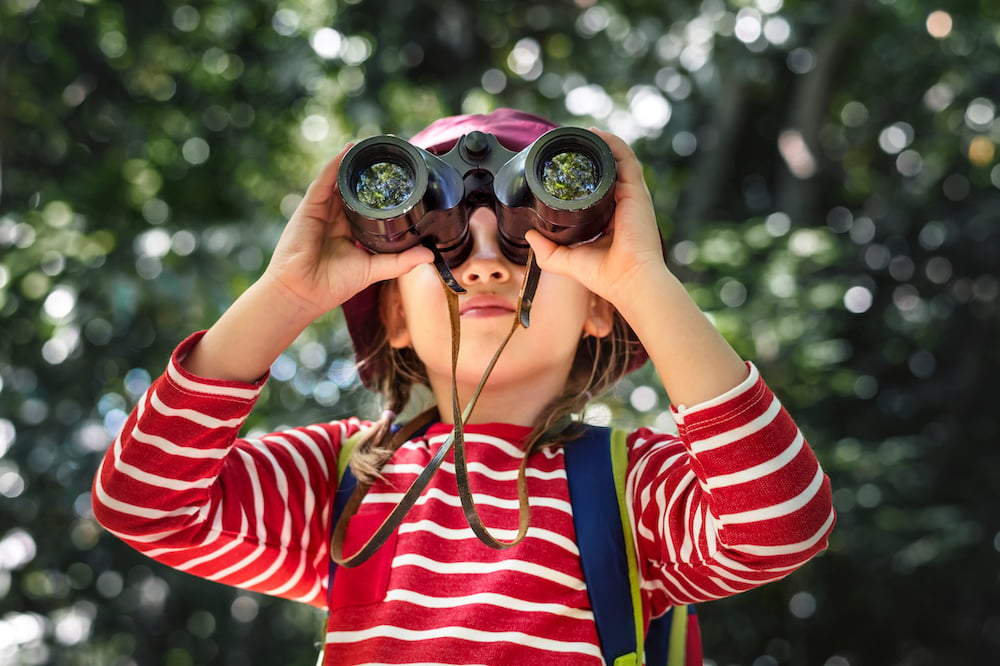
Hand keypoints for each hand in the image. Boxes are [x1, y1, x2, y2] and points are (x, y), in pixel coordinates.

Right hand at [262, 145, 433, 318]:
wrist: (302, 293)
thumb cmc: (331, 285)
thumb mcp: (373, 270)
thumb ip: (400, 262)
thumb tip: (429, 255)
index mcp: (350, 231)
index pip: (368, 205)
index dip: (381, 192)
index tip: (399, 178)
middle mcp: (336, 217)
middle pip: (355, 189)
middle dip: (370, 172)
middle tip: (390, 154)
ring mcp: (322, 210)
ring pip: (340, 180)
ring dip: (354, 162)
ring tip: (372, 144)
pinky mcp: (310, 207)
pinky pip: (324, 181)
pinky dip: (335, 165)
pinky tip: (348, 151)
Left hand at [524, 130, 666, 309]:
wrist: (630, 280)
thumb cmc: (606, 275)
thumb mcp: (567, 260)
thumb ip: (547, 250)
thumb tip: (529, 235)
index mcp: (610, 219)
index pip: (598, 189)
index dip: (583, 175)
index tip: (565, 164)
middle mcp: (623, 205)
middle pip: (608, 171)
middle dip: (591, 154)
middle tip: (569, 144)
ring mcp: (631, 196)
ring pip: (618, 159)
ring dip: (601, 143)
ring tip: (581, 133)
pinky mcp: (636, 191)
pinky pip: (626, 159)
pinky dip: (612, 144)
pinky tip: (596, 134)